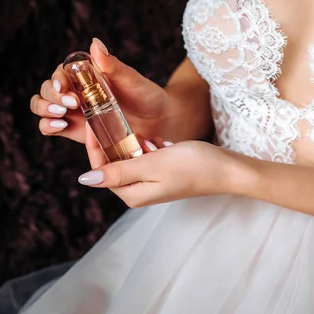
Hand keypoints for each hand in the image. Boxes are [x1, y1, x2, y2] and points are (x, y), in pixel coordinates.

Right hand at [30, 38, 169, 142]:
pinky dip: (48, 126)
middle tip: (71, 104)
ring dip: (45, 109)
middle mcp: (74, 91)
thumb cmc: (146, 96)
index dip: (57, 78)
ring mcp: (72, 111)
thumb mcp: (132, 80)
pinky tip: (61, 126)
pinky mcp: (74, 130)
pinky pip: (50, 128)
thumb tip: (95, 43)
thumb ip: (112, 65)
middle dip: (52, 96)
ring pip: (42, 106)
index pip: (61, 72)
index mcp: (85, 75)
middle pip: (46, 89)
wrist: (158, 121)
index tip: (64, 86)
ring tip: (62, 116)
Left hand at [77, 125, 244, 207]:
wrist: (227, 169)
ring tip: (137, 128)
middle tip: (110, 119)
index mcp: (133, 194)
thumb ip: (120, 171)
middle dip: (112, 143)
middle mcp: (140, 192)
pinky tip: (157, 139)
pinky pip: (145, 158)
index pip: (101, 170)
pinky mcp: (163, 175)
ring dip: (131, 143)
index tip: (94, 123)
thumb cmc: (194, 166)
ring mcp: (152, 184)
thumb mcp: (153, 165)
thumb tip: (85, 179)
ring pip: (129, 159)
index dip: (95, 147)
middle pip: (113, 165)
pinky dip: (147, 146)